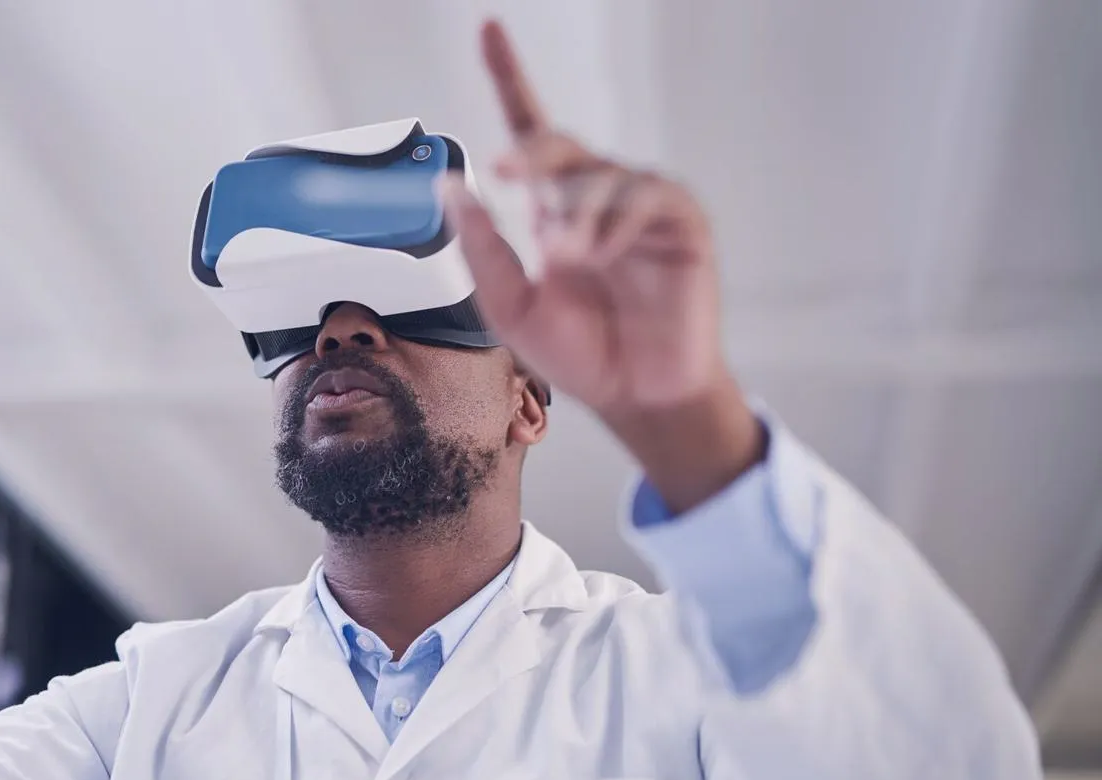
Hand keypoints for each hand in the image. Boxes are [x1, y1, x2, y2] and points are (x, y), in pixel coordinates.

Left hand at [446, 22, 761, 511]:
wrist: (633, 394)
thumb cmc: (578, 352)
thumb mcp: (509, 306)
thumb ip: (482, 249)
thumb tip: (450, 186)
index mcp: (552, 208)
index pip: (529, 130)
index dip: (510, 76)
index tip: (488, 27)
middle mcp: (595, 195)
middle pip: (556, 143)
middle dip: (528, 153)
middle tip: (502, 173)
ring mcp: (639, 204)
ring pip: (596, 173)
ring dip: (571, 215)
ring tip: (566, 263)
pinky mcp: (678, 219)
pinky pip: (642, 193)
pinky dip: (613, 222)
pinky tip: (603, 256)